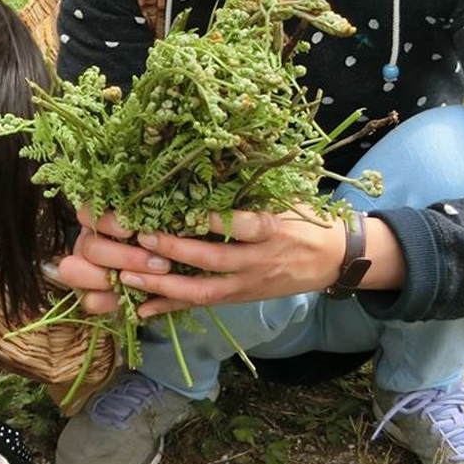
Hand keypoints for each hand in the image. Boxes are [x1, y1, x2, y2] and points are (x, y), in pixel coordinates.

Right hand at [56, 206, 173, 313]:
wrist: (167, 276)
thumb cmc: (164, 242)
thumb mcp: (161, 225)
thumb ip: (155, 218)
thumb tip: (162, 202)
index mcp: (99, 220)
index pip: (88, 213)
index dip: (107, 222)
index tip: (132, 231)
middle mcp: (87, 242)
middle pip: (88, 246)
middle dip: (124, 258)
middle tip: (160, 264)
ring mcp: (83, 269)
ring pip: (74, 271)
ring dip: (108, 279)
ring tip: (147, 284)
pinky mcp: (89, 296)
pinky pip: (88, 300)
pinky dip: (109, 302)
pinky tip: (134, 300)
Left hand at [122, 207, 402, 317]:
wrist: (334, 259)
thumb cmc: (304, 219)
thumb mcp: (285, 197)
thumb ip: (252, 188)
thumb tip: (212, 154)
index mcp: (274, 228)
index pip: (247, 225)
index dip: (218, 221)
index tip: (189, 212)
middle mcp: (259, 259)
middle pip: (215, 259)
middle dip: (176, 251)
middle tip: (142, 237)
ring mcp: (248, 283)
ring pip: (203, 290)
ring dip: (164, 284)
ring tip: (129, 274)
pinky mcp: (240, 298)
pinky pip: (202, 305)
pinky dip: (171, 308)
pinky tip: (141, 309)